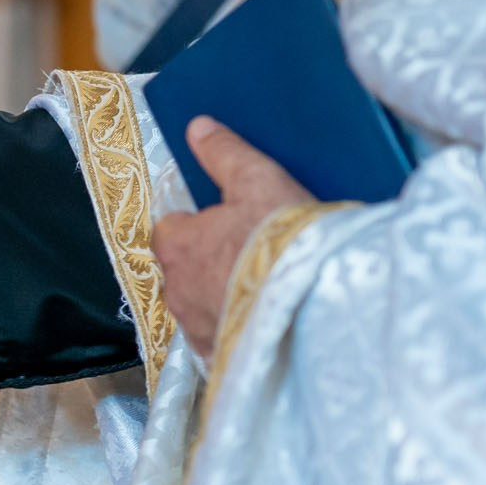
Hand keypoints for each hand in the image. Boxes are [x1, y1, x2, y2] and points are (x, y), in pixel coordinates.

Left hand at [152, 119, 312, 353]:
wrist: (316, 305)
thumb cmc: (281, 238)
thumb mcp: (257, 180)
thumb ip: (224, 154)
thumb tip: (198, 128)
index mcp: (176, 246)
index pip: (168, 227)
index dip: (196, 220)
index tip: (226, 217)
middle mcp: (176, 291)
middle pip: (184, 269)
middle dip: (208, 260)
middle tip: (251, 250)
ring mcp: (196, 328)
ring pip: (201, 305)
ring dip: (222, 296)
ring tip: (264, 287)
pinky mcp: (221, 356)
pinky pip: (221, 339)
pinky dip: (237, 329)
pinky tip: (266, 321)